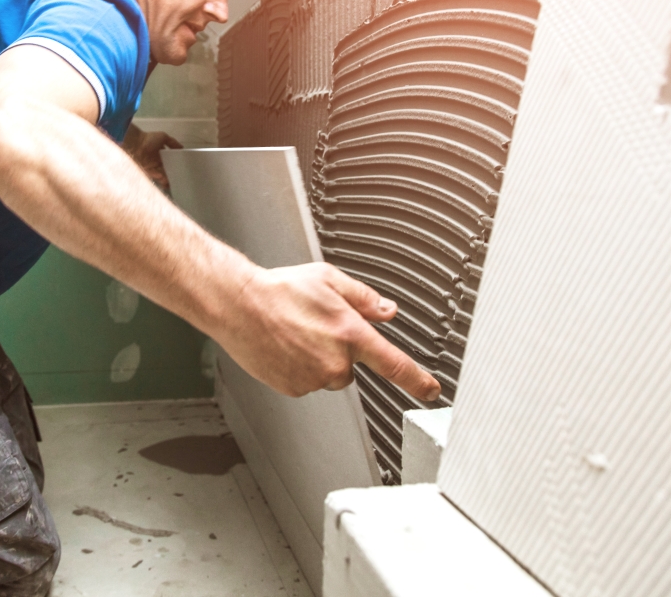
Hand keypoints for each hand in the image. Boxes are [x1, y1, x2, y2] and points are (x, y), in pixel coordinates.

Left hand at [121, 124, 182, 187]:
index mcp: (160, 154)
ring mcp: (150, 167)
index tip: (181, 170)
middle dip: (170, 175)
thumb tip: (182, 148)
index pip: (169, 162)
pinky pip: (153, 175)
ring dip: (165, 179)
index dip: (174, 166)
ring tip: (170, 183)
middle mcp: (156, 161)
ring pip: (160, 175)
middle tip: (177, 180)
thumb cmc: (148, 139)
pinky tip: (163, 179)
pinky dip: (158, 177)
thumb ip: (173, 142)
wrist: (134, 142)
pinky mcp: (145, 170)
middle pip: (165, 170)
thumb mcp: (163, 137)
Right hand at [215, 262, 441, 400]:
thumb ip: (364, 298)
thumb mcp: (329, 280)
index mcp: (350, 333)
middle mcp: (334, 361)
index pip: (395, 364)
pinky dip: (297, 368)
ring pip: (326, 375)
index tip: (431, 391)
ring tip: (293, 334)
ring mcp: (312, 379)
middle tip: (313, 327)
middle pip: (351, 367)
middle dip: (338, 350)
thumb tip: (386, 311)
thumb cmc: (280, 290)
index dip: (417, 381)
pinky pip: (305, 382)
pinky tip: (283, 347)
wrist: (239, 305)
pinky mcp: (292, 389)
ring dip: (316, 359)